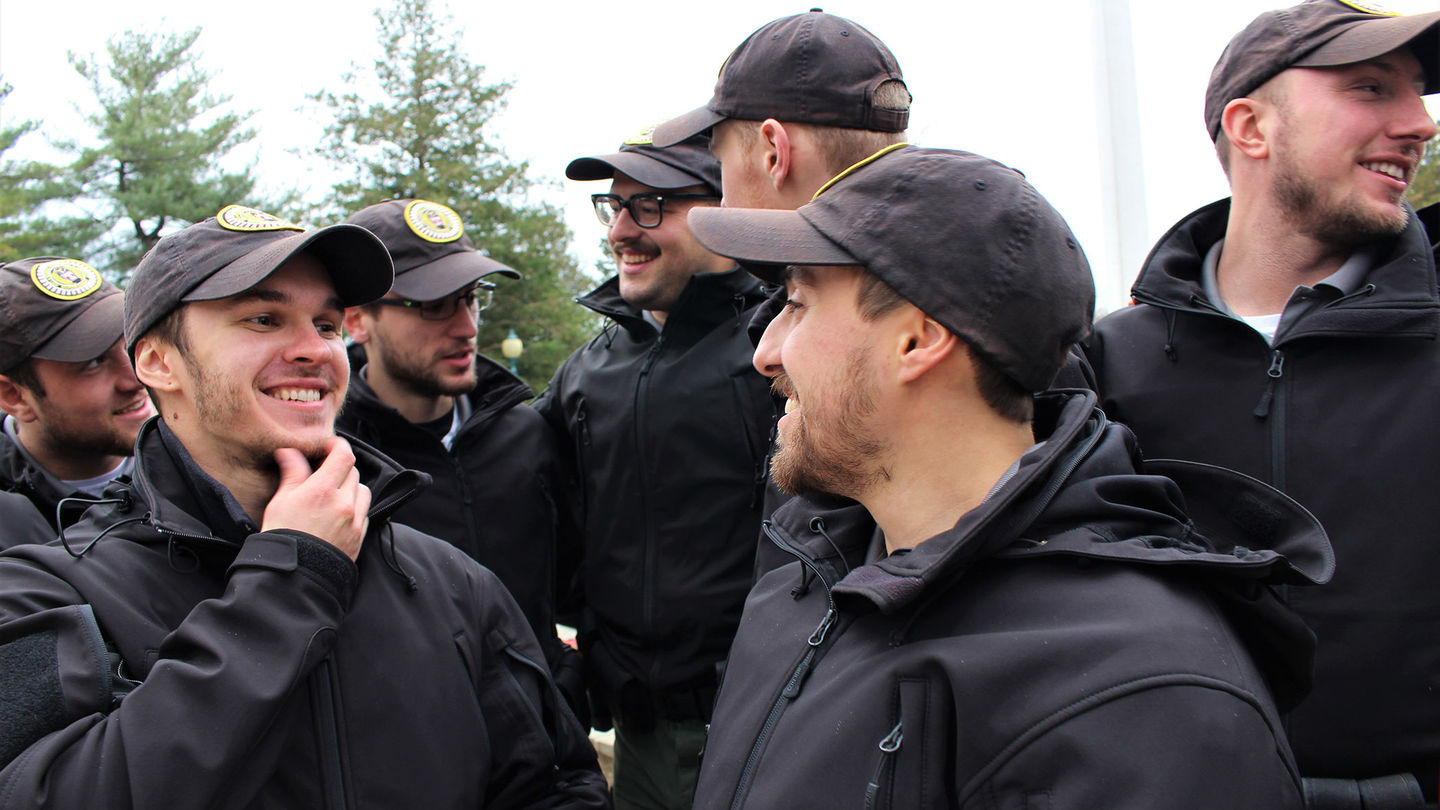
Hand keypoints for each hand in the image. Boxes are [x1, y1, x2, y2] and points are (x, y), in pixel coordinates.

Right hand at [262, 437, 370, 560]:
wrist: (292, 576)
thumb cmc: (282, 537)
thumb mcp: (280, 501)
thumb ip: (292, 473)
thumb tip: (289, 451)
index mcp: (322, 491)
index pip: (343, 455)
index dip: (337, 445)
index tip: (328, 446)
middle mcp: (343, 504)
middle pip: (352, 471)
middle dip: (339, 468)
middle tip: (323, 473)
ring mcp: (355, 521)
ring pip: (363, 490)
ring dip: (350, 487)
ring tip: (332, 494)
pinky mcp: (360, 536)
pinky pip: (364, 512)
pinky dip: (355, 507)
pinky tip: (338, 514)